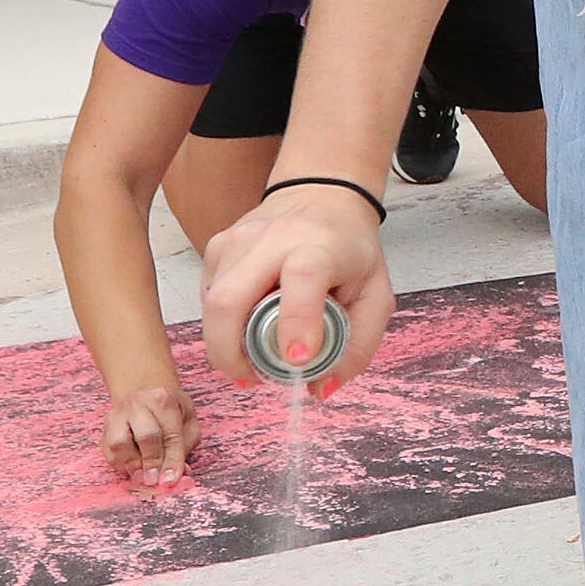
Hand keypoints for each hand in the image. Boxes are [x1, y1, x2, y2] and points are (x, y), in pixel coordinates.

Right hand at [101, 384, 198, 482]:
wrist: (144, 398)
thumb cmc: (169, 413)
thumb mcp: (187, 422)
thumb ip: (186, 446)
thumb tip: (178, 474)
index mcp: (162, 399)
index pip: (171, 434)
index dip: (172, 461)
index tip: (170, 480)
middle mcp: (137, 403)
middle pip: (145, 436)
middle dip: (152, 462)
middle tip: (155, 480)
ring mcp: (117, 414)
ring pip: (119, 443)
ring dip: (132, 464)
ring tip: (143, 476)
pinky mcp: (105, 427)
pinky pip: (109, 451)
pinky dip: (121, 464)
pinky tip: (132, 469)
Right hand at [196, 184, 396, 392]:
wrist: (323, 196)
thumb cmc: (351, 250)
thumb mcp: (376, 296)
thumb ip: (357, 347)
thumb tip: (319, 390)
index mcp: (320, 245)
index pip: (303, 278)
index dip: (296, 321)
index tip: (295, 359)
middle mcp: (272, 238)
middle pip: (229, 302)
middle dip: (230, 355)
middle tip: (252, 380)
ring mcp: (237, 240)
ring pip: (212, 305)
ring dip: (226, 342)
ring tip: (254, 354)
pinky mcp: (217, 246)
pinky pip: (208, 297)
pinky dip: (223, 322)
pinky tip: (247, 322)